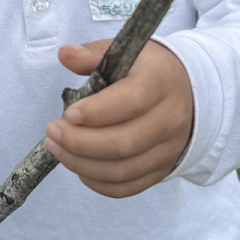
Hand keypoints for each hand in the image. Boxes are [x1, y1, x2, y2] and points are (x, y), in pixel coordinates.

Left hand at [44, 40, 193, 197]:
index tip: (67, 114)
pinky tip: (79, 166)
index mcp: (160, 82)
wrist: (186, 91)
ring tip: (57, 148)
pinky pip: (128, 186)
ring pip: (123, 170)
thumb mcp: (124, 53)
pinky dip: (98, 182)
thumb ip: (93, 54)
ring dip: (82, 164)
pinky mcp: (162, 169)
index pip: (131, 102)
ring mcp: (168, 148)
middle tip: (53, 133)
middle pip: (124, 143)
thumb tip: (65, 54)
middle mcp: (170, 118)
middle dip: (80, 143)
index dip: (96, 112)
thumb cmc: (147, 71)